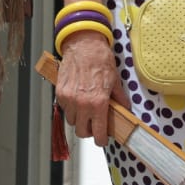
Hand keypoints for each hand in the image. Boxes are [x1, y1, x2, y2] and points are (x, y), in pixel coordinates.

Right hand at [55, 30, 120, 146]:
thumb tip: (124, 109)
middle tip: (94, 125)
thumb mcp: (115, 81)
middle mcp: (81, 104)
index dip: (100, 139)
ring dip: (78, 119)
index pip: (97, 133)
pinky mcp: (60, 92)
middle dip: (88, 131)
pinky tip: (77, 100)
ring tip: (85, 110)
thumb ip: (119, 99)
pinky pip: (64, 108)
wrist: (84, 45)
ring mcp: (68, 99)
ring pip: (71, 121)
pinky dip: (70, 108)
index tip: (102, 139)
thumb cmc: (99, 59)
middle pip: (81, 131)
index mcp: (97, 103)